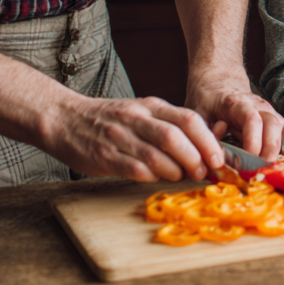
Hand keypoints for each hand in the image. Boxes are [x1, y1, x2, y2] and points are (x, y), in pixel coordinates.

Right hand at [41, 94, 224, 181]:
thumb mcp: (140, 112)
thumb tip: (201, 148)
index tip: (219, 158)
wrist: (64, 118)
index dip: (208, 140)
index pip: (188, 119)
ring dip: (176, 169)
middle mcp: (137, 118)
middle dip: (196, 156)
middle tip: (204, 172)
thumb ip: (166, 125)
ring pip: (156, 153)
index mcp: (150, 106)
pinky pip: (134, 168)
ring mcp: (120, 137)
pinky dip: (151, 176)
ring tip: (183, 176)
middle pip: (175, 136)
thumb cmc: (109, 119)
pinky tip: (156, 178)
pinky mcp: (105, 156)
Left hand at [186, 62, 283, 162]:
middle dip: (270, 148)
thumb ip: (203, 134)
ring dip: (283, 148)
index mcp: (236, 103)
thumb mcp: (196, 114)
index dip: (253, 138)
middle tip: (263, 169)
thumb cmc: (206, 99)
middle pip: (272, 124)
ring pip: (283, 126)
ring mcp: (268, 111)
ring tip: (279, 168)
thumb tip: (213, 158)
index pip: (251, 118)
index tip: (250, 156)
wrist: (218, 80)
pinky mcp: (274, 119)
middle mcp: (257, 105)